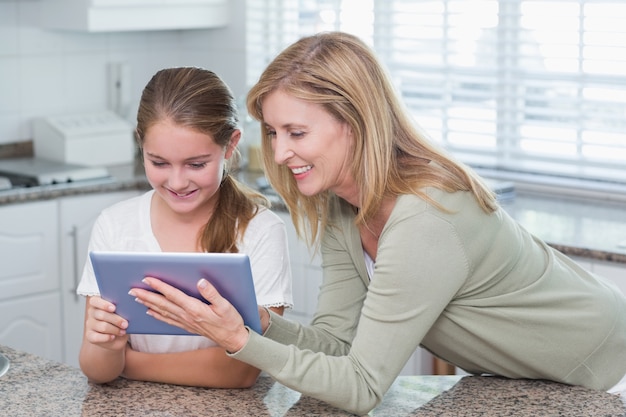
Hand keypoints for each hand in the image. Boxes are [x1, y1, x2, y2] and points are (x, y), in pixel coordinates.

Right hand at [84, 295, 128, 350]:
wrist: (116, 336)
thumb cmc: (119, 320)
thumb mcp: (122, 312)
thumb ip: (121, 307)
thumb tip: (127, 307)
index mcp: (98, 303)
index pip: (95, 301)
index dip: (104, 304)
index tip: (114, 308)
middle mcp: (92, 312)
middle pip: (102, 315)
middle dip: (116, 320)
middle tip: (125, 324)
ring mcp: (90, 324)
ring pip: (102, 326)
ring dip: (115, 330)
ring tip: (123, 331)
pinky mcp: (90, 336)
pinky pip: (97, 337)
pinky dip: (106, 337)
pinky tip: (113, 337)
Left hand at [129, 277, 250, 352]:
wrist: (233, 339)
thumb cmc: (231, 321)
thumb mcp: (225, 305)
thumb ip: (212, 293)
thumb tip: (200, 281)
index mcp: (195, 309)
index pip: (173, 295)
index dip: (159, 286)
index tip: (147, 279)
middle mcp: (188, 316)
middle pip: (163, 304)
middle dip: (147, 296)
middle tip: (132, 290)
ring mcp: (186, 322)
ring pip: (163, 312)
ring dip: (149, 304)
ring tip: (137, 298)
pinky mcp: (188, 326)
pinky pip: (169, 320)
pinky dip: (158, 315)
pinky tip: (151, 312)